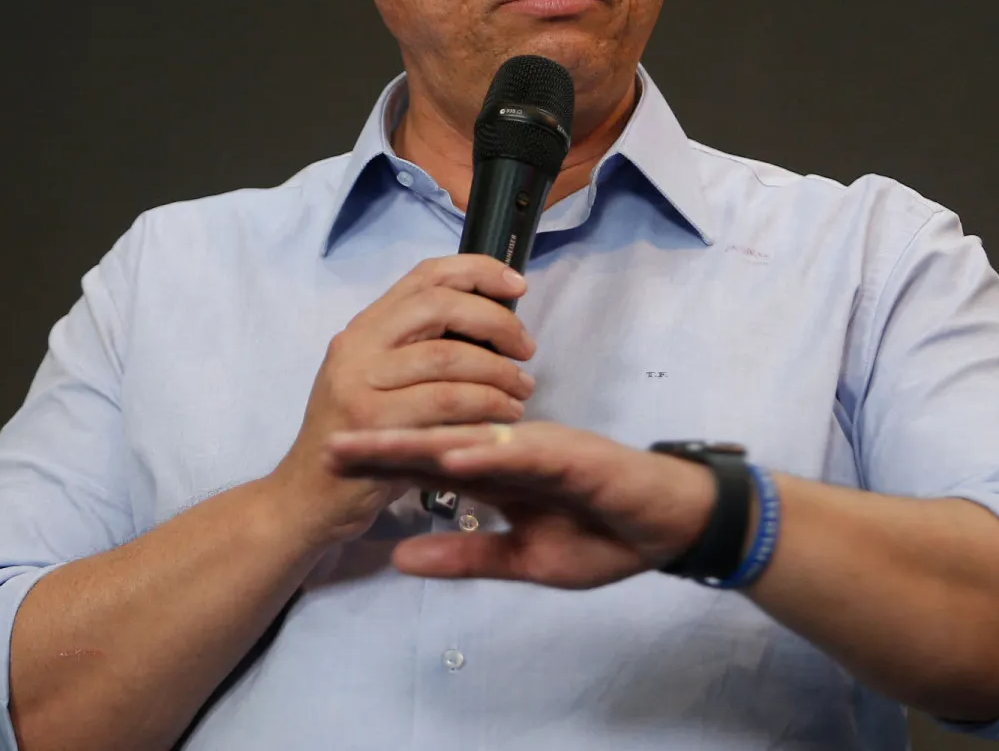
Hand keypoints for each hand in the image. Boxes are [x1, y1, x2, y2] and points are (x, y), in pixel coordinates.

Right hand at [271, 255, 537, 546]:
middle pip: (440, 306)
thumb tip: (492, 326)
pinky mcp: (373, 422)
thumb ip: (420, 349)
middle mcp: (358, 345)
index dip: (478, 271)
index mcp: (364, 327)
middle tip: (526, 350)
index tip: (518, 286)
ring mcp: (360, 382)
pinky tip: (505, 420)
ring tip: (521, 392)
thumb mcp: (379, 381)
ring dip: (499, 374)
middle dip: (496, 323)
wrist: (305, 497)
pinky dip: (486, 407)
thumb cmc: (359, 439)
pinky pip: (446, 403)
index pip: (426, 275)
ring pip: (449, 357)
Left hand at [323, 421, 720, 588]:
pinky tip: (454, 454)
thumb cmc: (604, 536)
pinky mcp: (572, 453)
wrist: (670, 526)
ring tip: (373, 448)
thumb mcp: (524, 560)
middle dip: (383, 445)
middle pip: (436, 441)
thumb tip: (399, 557)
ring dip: (423, 441)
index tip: (327, 468)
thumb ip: (465, 555)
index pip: (426, 464)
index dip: (379, 464)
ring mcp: (539, 447)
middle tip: (328, 447)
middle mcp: (509, 450)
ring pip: (472, 437)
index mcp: (495, 473)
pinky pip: (525, 452)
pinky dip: (489, 451)